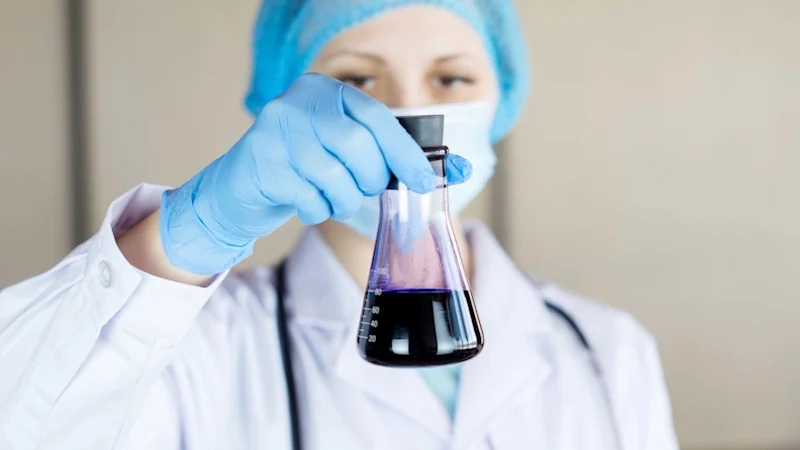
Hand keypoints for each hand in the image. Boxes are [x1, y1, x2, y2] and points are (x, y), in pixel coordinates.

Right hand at [160, 73, 470, 274]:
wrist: (240, 188)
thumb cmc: (305, 169)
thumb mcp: (347, 153)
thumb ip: (396, 157)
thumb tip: (462, 170)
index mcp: (327, 91)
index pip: (378, 119)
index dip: (406, 153)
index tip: (425, 181)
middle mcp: (299, 102)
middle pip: (358, 148)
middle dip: (369, 180)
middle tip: (361, 188)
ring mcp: (275, 131)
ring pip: (334, 177)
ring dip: (342, 200)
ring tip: (332, 198)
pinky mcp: (261, 163)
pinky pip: (308, 197)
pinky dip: (316, 210)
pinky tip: (306, 202)